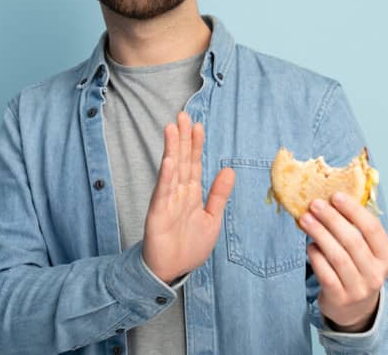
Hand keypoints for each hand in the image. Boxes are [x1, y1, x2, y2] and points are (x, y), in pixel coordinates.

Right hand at [142, 112, 234, 282]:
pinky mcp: (158, 213)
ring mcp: (167, 201)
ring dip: (173, 149)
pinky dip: (166, 176)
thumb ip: (219, 194)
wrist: (171, 271)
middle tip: (183, 115)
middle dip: (183, 138)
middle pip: (182, 160)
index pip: (194, 164)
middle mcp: (178, 193)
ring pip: (171, 170)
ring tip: (173, 128)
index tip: (198, 125)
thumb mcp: (212, 218)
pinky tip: (169, 160)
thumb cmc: (189, 246)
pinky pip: (163, 192)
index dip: (196, 144)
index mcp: (191, 194)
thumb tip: (229, 169)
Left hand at [300, 192, 387, 331]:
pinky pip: (325, 272)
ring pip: (337, 256)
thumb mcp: (367, 253)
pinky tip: (309, 245)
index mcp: (387, 258)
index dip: (354, 210)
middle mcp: (376, 275)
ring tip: (305, 219)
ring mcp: (358, 289)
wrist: (355, 309)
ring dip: (319, 234)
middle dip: (332, 219)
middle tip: (315, 204)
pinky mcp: (339, 298)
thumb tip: (334, 196)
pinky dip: (315, 256)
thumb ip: (357, 229)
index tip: (336, 195)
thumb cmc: (358, 269)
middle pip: (353, 241)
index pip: (373, 229)